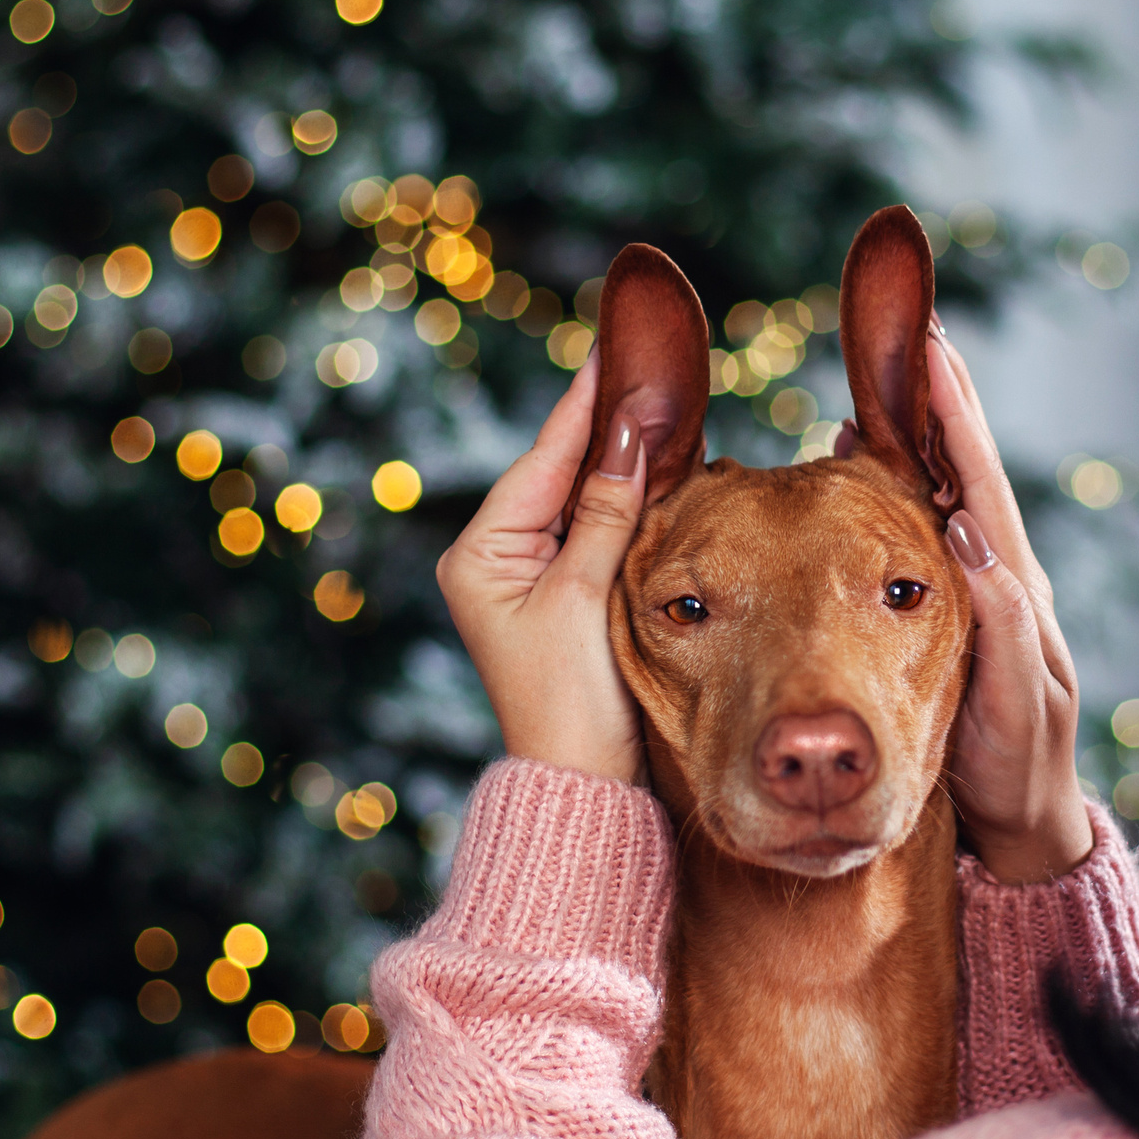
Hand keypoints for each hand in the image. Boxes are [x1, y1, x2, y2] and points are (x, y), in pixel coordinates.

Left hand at [435, 358, 649, 784]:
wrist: (584, 786)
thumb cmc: (571, 705)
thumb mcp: (584, 598)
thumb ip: (606, 512)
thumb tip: (628, 432)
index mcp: (480, 555)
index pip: (542, 460)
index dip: (583, 406)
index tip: (610, 352)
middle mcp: (497, 562)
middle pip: (558, 474)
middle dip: (604, 427)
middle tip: (644, 366)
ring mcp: (530, 583)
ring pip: (581, 501)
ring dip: (621, 462)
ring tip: (658, 403)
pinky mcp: (565, 603)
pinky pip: (596, 534)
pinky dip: (627, 504)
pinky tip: (656, 471)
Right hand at [920, 321, 1095, 881]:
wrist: (1027, 828)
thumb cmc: (1020, 777)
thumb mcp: (1014, 711)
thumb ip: (1002, 630)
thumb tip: (970, 541)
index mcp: (1016, 593)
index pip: (979, 486)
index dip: (956, 419)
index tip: (932, 349)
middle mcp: (1002, 581)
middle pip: (966, 471)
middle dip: (944, 400)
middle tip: (920, 329)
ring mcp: (980, 596)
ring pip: (946, 495)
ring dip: (924, 433)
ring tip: (900, 375)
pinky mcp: (956, 617)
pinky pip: (922, 534)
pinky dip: (903, 486)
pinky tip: (877, 464)